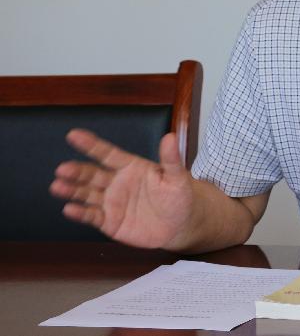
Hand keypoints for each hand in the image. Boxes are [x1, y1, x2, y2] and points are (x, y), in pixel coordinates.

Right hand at [49, 128, 193, 248]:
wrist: (181, 224)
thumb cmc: (179, 195)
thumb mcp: (177, 177)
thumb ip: (170, 159)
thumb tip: (170, 137)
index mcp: (130, 167)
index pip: (108, 153)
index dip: (91, 145)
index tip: (73, 135)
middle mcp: (116, 182)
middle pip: (92, 174)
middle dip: (77, 171)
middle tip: (62, 169)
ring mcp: (111, 202)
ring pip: (87, 194)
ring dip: (72, 190)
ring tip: (58, 186)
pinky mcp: (110, 221)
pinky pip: (92, 216)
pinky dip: (80, 213)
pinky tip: (69, 209)